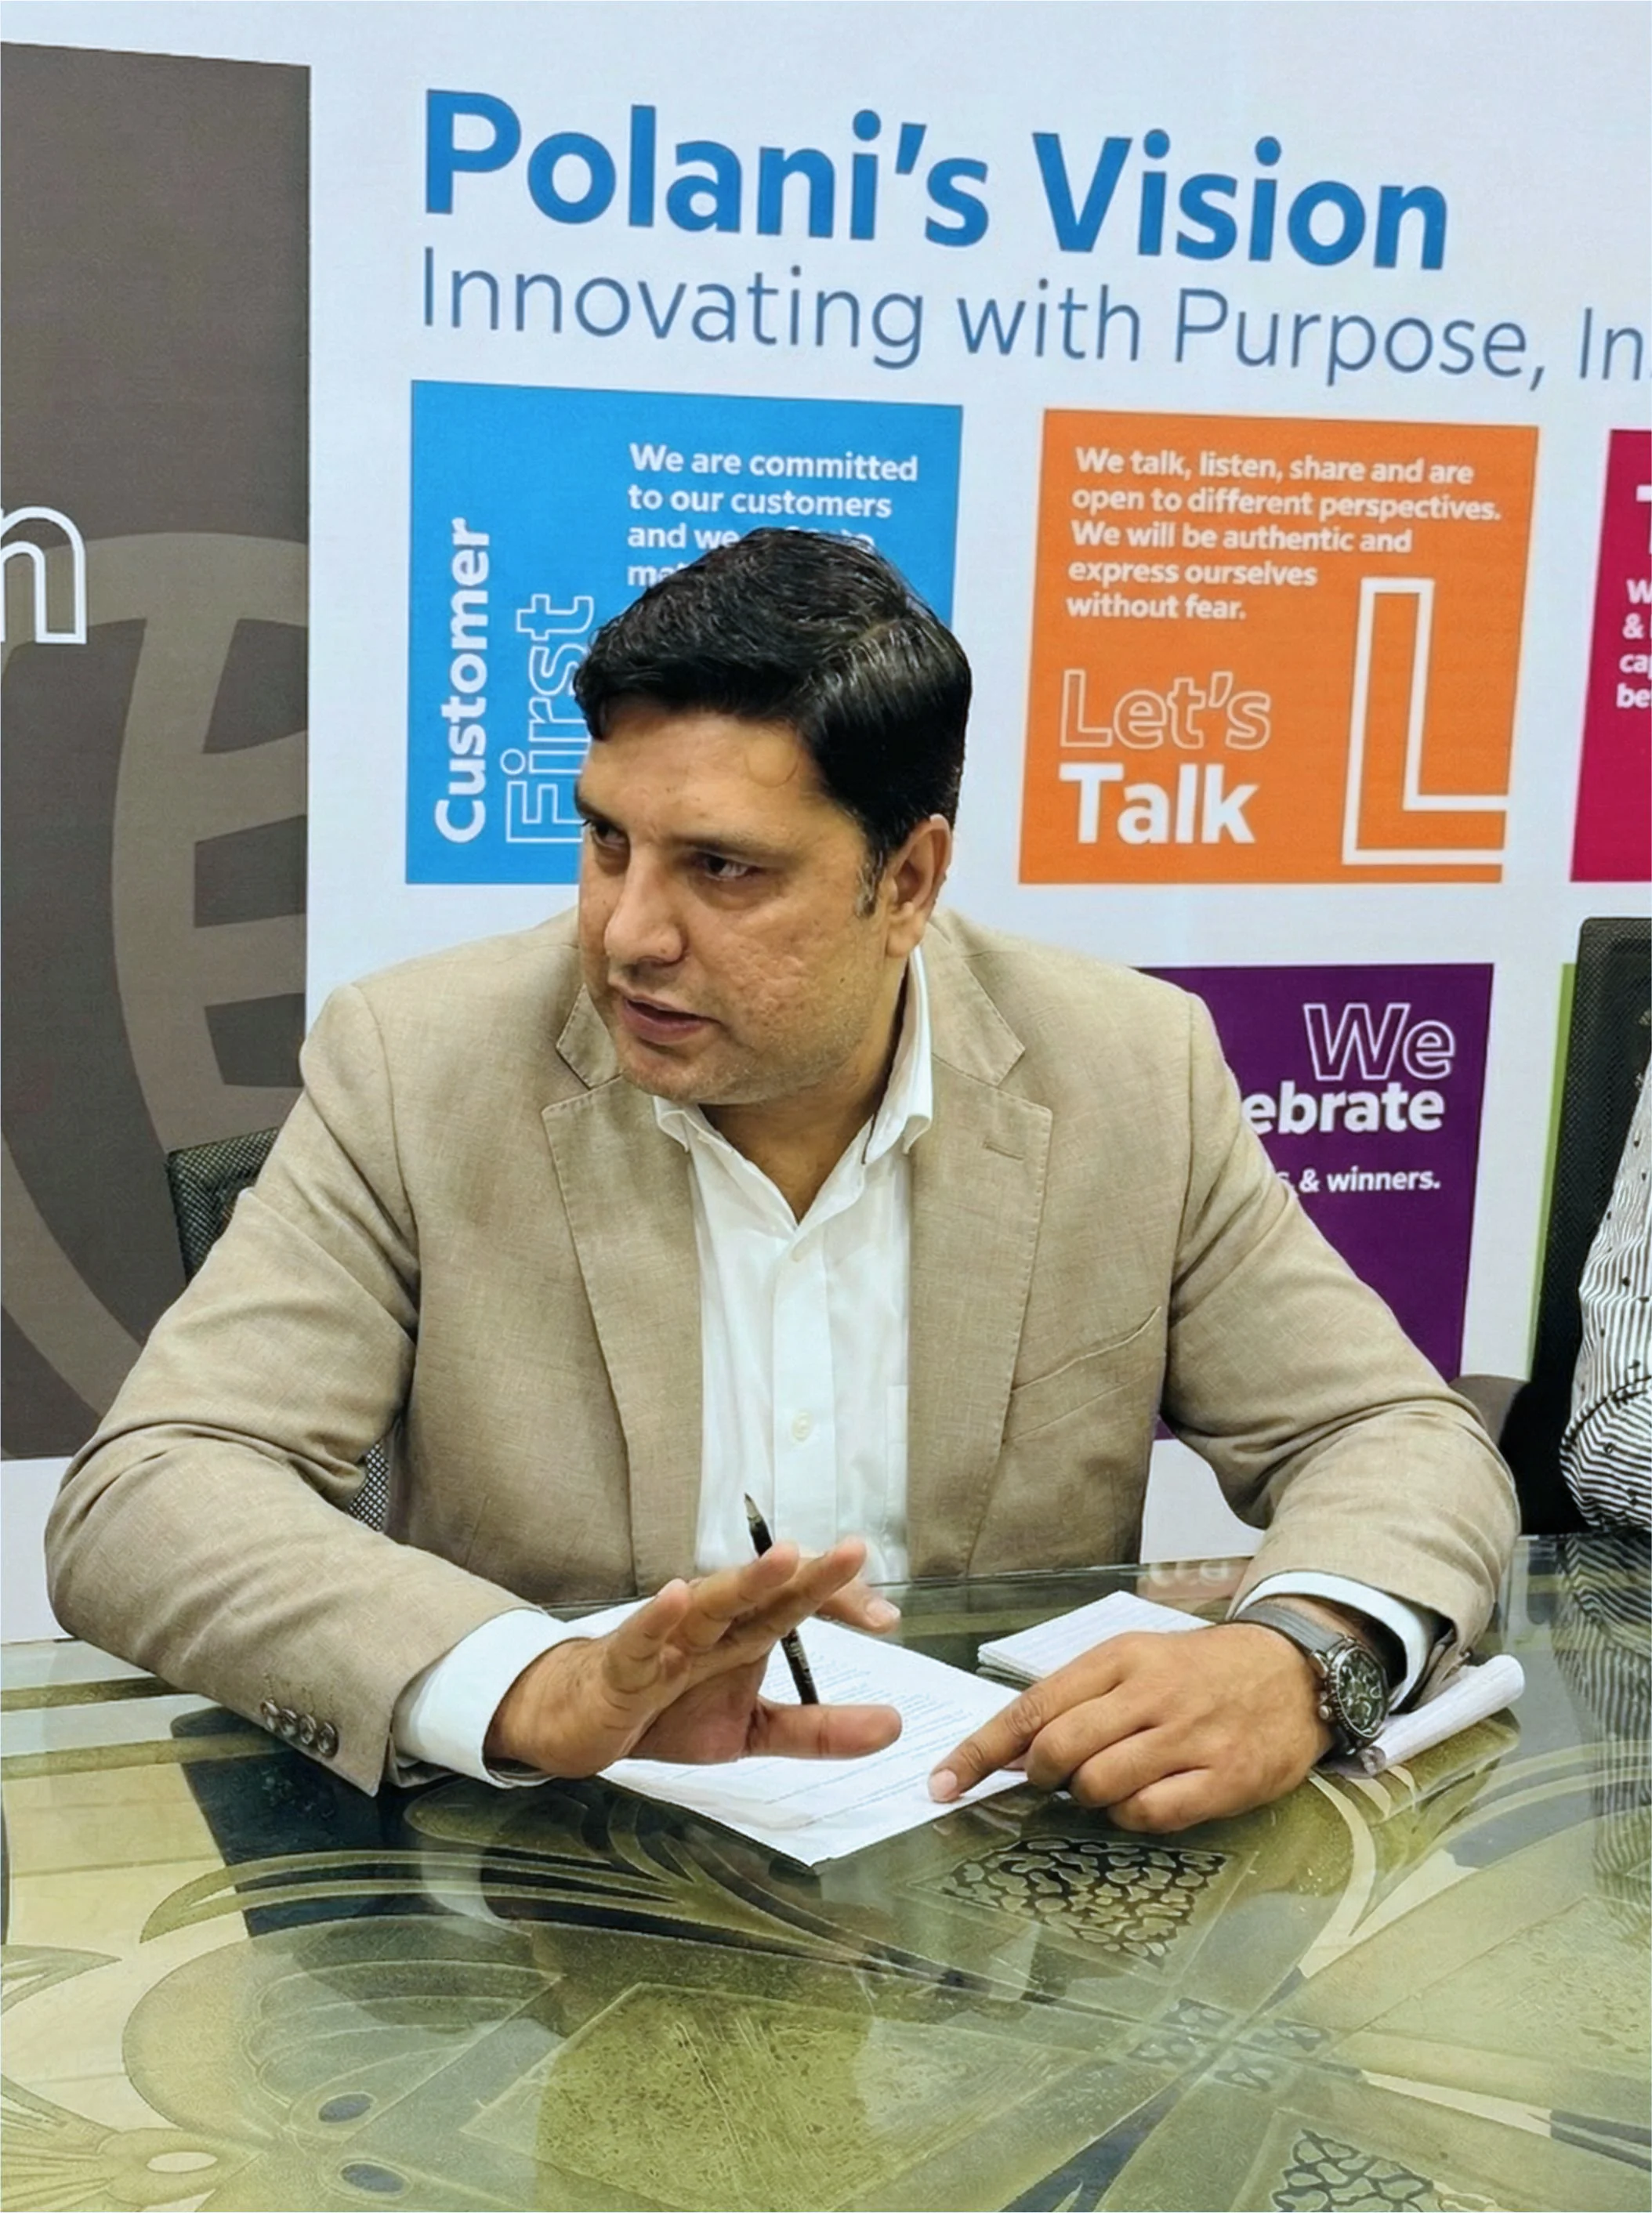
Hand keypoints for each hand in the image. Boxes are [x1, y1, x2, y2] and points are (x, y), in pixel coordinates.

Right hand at [485, 1537, 901, 1775]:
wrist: (580, 1720)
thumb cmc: (666, 1711)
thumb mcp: (750, 1730)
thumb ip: (817, 1730)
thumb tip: (894, 1728)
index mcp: (743, 1634)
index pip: (797, 1607)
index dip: (839, 1604)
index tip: (888, 1618)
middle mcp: (711, 1627)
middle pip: (765, 1596)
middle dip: (809, 1576)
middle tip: (856, 1552)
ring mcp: (667, 1641)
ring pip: (711, 1605)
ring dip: (745, 1580)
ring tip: (784, 1556)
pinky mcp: (623, 1665)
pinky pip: (641, 1639)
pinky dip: (658, 1618)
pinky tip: (677, 1594)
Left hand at [929, 1622, 1330, 1831]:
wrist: (1293, 1671)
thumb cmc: (1198, 1672)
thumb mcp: (1135, 1661)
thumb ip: (1077, 1698)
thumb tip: (1010, 1750)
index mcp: (1119, 1658)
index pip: (1032, 1707)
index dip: (981, 1751)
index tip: (943, 1782)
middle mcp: (1151, 1693)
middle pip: (1058, 1749)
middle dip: (1038, 1777)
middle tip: (1050, 1781)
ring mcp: (1190, 1736)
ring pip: (1100, 1785)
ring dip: (1087, 1798)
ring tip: (1105, 1785)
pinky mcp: (1225, 1778)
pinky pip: (1151, 1814)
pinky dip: (1132, 1818)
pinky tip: (1142, 1802)